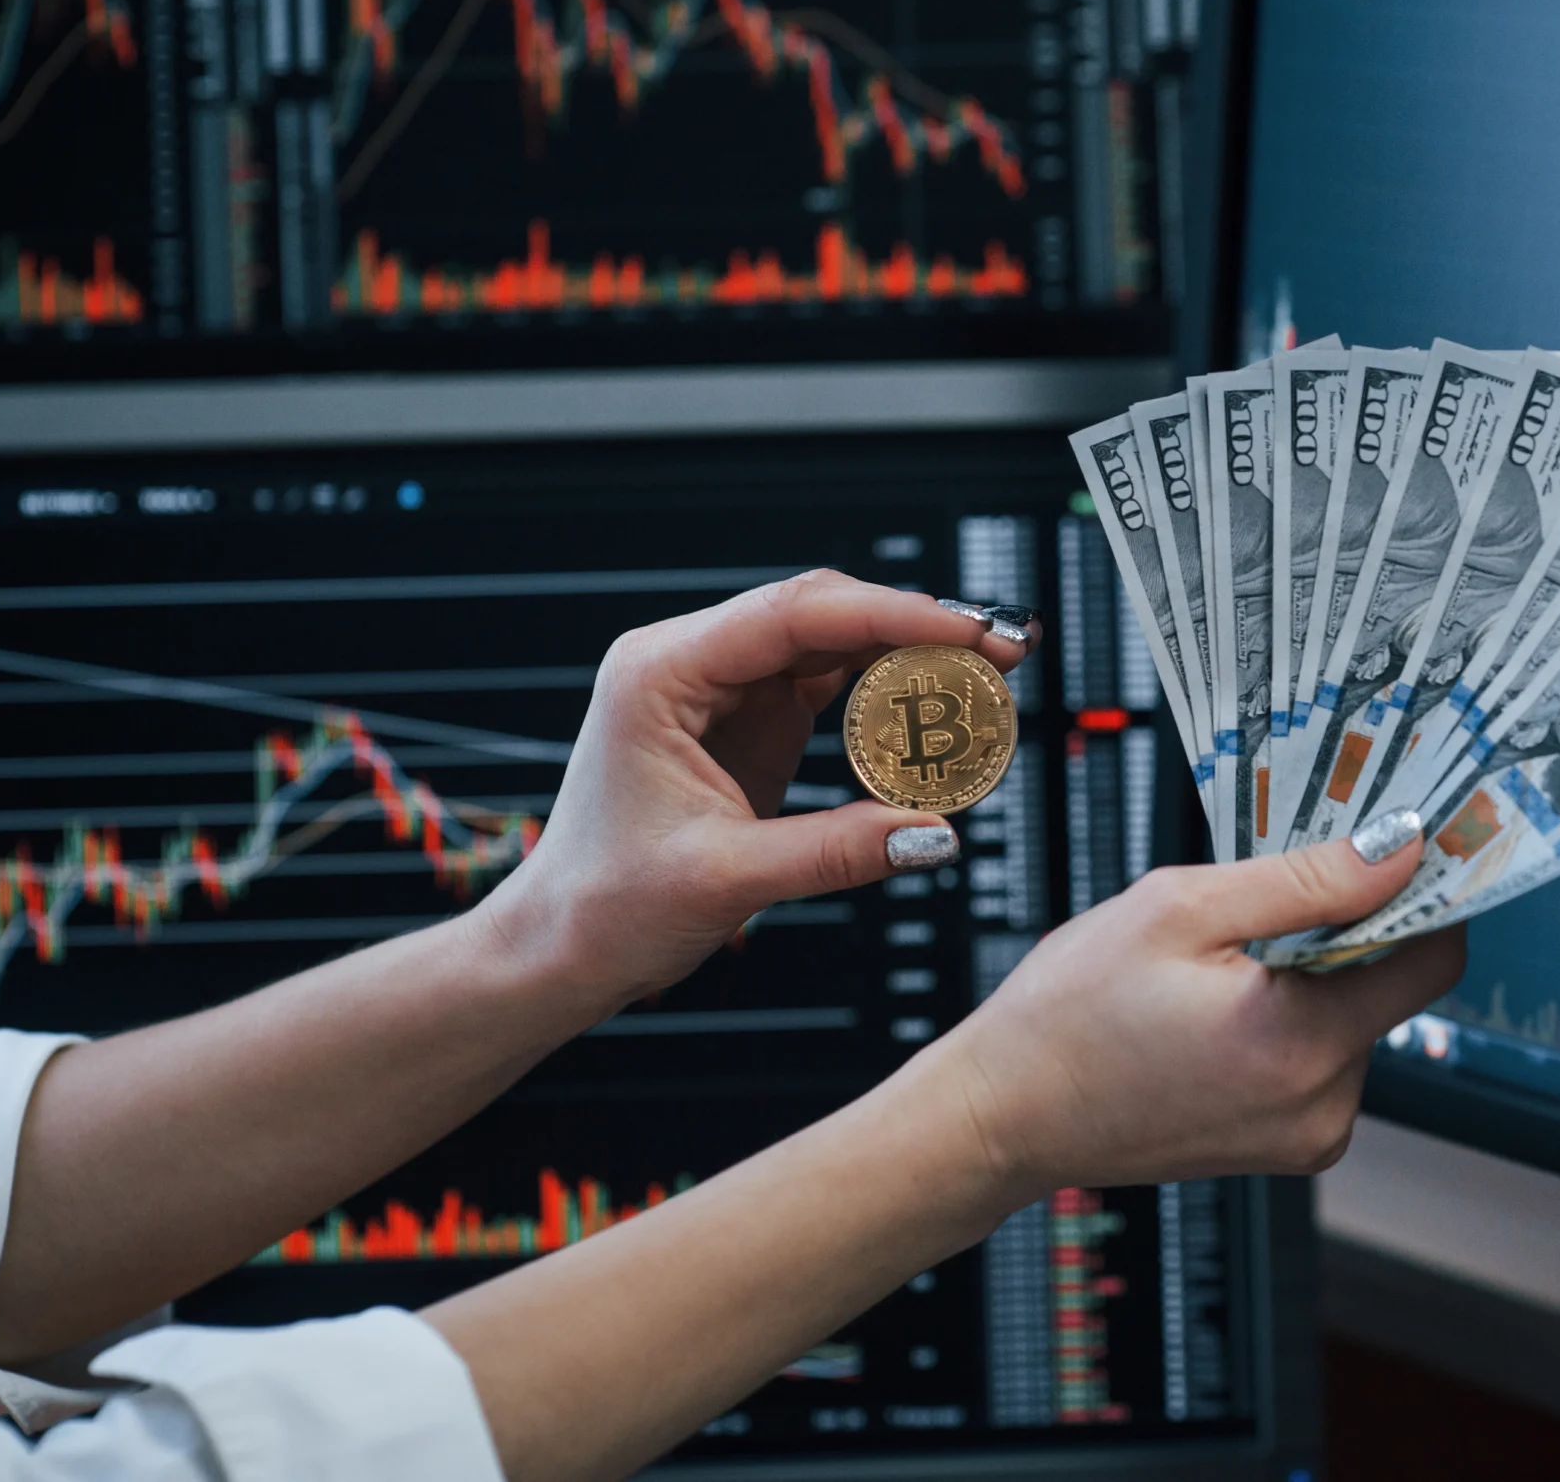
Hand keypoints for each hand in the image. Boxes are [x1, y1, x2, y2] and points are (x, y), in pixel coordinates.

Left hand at [486, 571, 1030, 1005]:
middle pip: (820, 615)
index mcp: (661, 672)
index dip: (890, 615)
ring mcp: (722, 692)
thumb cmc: (603, 905)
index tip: (963, 629)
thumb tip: (932, 832)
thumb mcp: (725, 879)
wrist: (561, 945)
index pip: (793, 616)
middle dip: (914, 625)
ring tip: (985, 671)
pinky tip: (936, 706)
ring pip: (832, 644)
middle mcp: (690, 665)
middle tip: (998, 648)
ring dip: (908, 654)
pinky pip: (830, 688)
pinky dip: (886, 694)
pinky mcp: (749, 724)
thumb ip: (835, 852)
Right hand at [921, 823, 1463, 1197]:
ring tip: (1223, 963)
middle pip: (1390, 987)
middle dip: (1345, 930)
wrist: (1005, 1115)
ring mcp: (1307, 1136)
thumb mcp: (1181, 910)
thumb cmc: (1070, 1015)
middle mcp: (1323, 1106)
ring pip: (1355, 1019)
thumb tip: (1400, 850)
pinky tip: (1221, 1005)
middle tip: (1270, 896)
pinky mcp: (1288, 1145)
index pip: (1433, 958)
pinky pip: (1320, 1058)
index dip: (1423, 894)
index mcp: (1303, 1045)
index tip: (1399, 850)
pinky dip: (1291, 1018)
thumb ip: (1306, 879)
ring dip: (1312, 975)